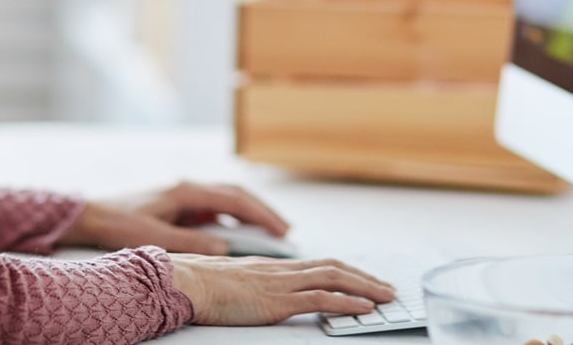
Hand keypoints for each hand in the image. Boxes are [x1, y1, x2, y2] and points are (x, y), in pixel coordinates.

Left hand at [56, 181, 287, 254]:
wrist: (93, 215)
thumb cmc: (119, 223)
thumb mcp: (155, 239)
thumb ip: (190, 244)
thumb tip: (224, 251)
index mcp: (185, 191)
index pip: (233, 199)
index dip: (261, 214)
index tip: (282, 230)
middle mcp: (188, 188)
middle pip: (235, 195)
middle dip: (262, 212)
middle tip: (285, 232)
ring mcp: (184, 195)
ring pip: (226, 201)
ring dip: (249, 215)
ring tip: (271, 234)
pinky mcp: (179, 204)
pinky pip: (213, 210)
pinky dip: (231, 220)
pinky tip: (239, 237)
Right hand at [168, 253, 395, 325]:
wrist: (184, 281)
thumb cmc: (198, 284)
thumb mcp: (230, 282)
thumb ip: (248, 284)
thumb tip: (254, 293)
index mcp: (271, 266)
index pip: (318, 264)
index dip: (345, 271)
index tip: (364, 279)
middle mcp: (281, 270)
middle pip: (333, 267)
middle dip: (364, 277)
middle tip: (388, 288)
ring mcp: (280, 283)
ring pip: (333, 279)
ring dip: (365, 287)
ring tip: (386, 297)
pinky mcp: (277, 300)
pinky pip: (320, 299)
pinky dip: (346, 302)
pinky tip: (363, 308)